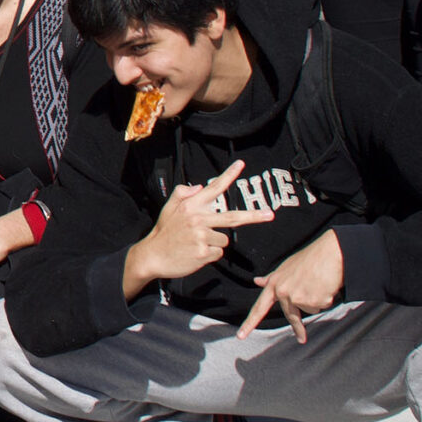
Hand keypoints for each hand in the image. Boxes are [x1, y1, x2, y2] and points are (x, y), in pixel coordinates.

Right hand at [124, 160, 275, 291]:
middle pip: (232, 217)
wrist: (152, 256)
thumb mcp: (168, 208)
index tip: (241, 165)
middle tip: (270, 214)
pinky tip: (195, 253)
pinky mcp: (204, 252)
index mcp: (191, 205)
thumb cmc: (163, 232)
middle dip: (254, 216)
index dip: (228, 175)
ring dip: (215, 243)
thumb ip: (182, 193)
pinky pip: (218, 252)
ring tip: (196, 244)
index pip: (214, 188)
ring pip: (224, 239)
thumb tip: (200, 186)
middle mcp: (198, 218)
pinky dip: (210, 254)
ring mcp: (202, 236)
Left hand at [240, 227, 344, 340]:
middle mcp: (283, 292)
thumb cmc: (310, 258)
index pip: (259, 307)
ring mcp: (297, 297)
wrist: (330, 252)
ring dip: (318, 298)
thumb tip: (257, 281)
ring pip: (310, 309)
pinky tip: (327, 285)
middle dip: (298, 329)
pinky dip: (327, 298)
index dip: (249, 323)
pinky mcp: (313, 301)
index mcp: (274, 283)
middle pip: (291, 316)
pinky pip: (322, 306)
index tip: (240, 336)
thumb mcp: (286, 267)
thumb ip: (272, 278)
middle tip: (301, 339)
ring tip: (320, 282)